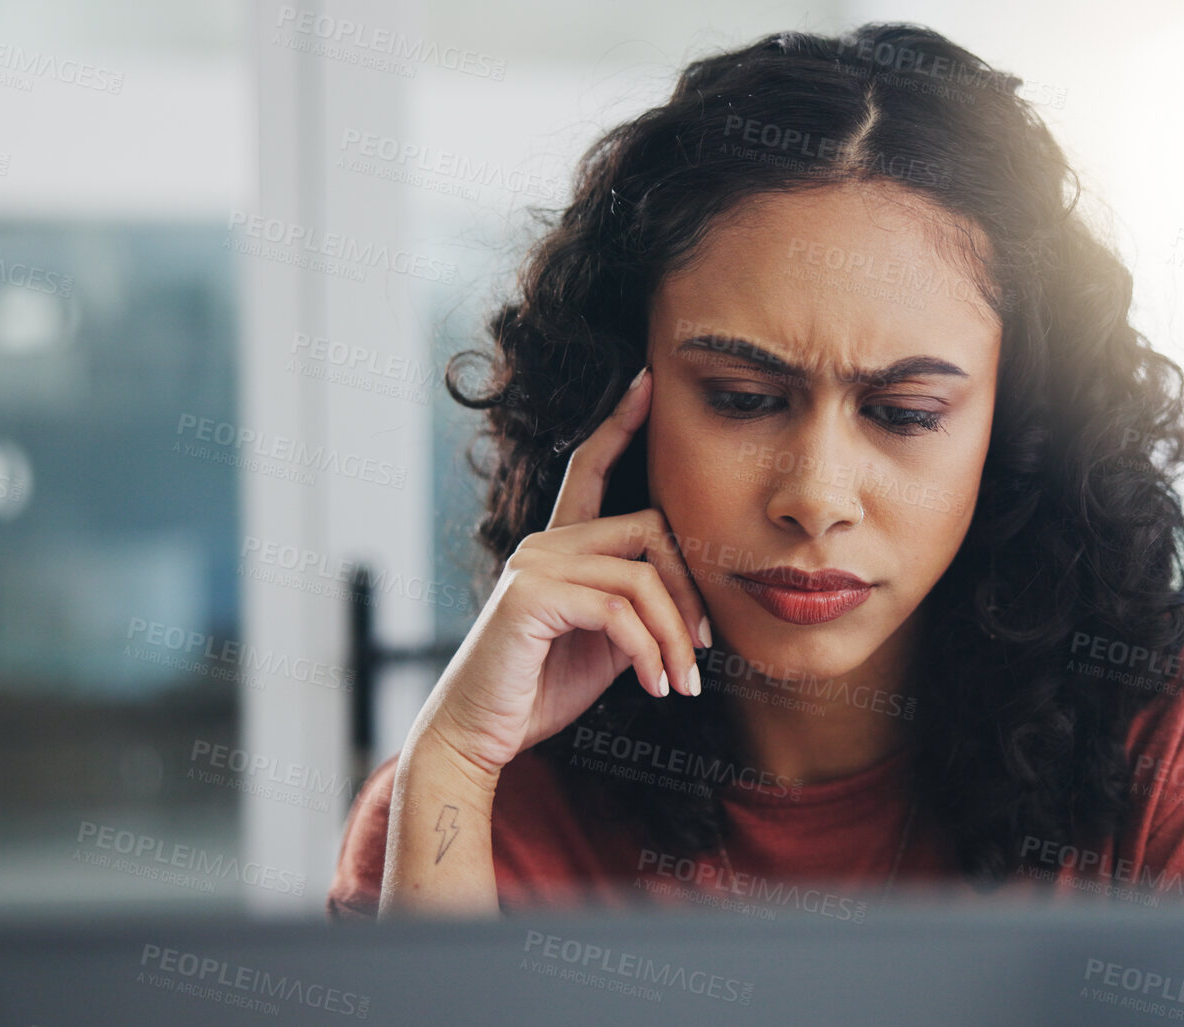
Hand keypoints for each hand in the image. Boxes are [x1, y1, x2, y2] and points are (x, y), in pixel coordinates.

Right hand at [404, 364, 711, 787]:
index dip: (619, 423)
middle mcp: (542, 544)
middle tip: (704, 646)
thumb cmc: (540, 689)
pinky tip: (655, 687)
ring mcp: (533, 566)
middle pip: (650, 529)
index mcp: (558, 547)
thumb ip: (635, 607)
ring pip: (642, 576)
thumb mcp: (603, 642)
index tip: (647, 381)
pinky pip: (620, 609)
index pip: (588, 469)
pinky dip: (649, 652)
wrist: (479, 736)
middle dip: (690, 591)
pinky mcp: (531, 597)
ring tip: (683, 682)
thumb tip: (689, 607)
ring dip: (675, 636)